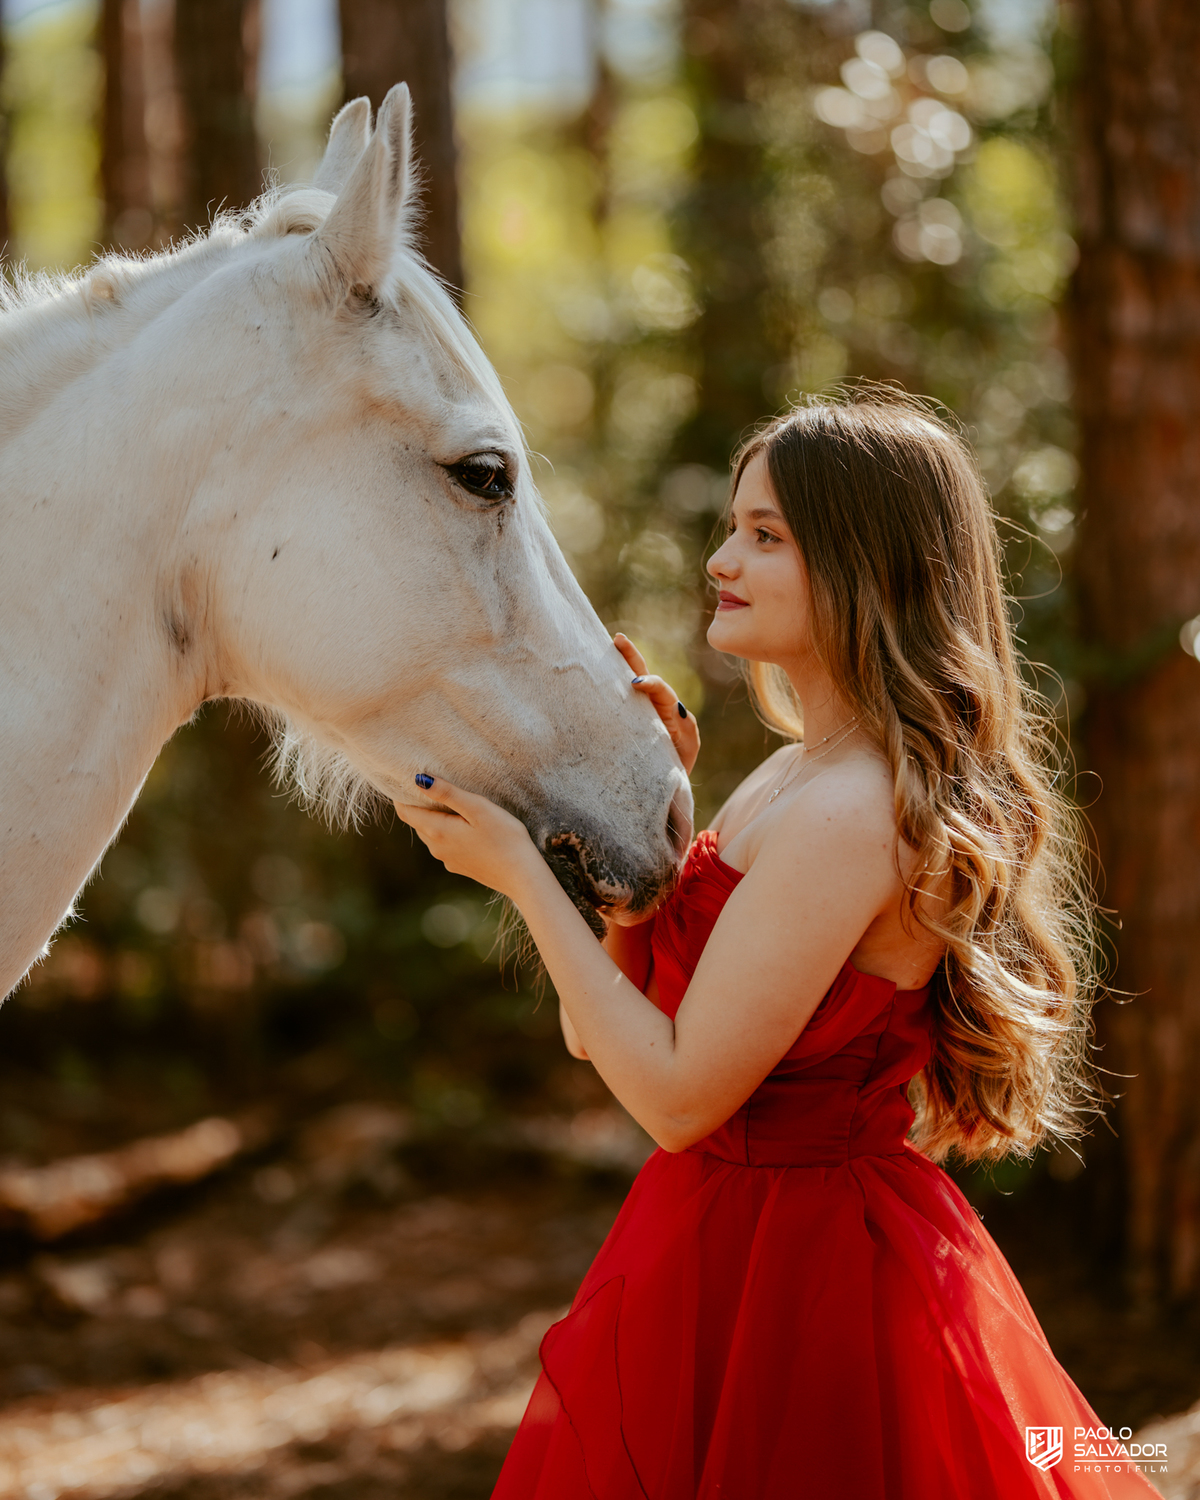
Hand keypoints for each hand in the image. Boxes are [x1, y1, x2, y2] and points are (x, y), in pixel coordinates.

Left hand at [393, 776, 541, 899]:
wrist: (522, 876)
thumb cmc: (505, 838)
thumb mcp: (478, 808)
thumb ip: (447, 793)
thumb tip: (419, 779)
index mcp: (437, 831)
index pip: (405, 811)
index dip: (402, 794)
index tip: (408, 777)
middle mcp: (436, 847)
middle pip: (417, 821)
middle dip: (419, 803)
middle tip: (431, 783)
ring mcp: (447, 859)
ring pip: (431, 833)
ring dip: (434, 817)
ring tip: (449, 801)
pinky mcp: (460, 866)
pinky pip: (445, 844)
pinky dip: (447, 831)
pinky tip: (465, 825)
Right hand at [614, 634, 699, 775]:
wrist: (663, 785)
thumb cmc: (678, 765)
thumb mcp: (687, 747)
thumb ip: (687, 728)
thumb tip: (679, 708)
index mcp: (668, 709)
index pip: (660, 688)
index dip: (649, 681)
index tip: (635, 682)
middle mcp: (652, 705)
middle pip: (641, 674)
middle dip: (630, 657)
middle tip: (618, 639)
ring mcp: (637, 712)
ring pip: (626, 684)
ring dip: (617, 665)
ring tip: (604, 649)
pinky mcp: (624, 722)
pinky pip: (615, 700)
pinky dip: (606, 686)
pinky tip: (594, 677)